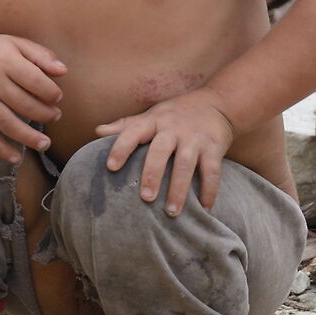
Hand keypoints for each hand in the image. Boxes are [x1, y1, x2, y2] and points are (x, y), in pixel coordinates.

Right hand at [0, 35, 66, 160]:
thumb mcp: (16, 44)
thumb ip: (41, 56)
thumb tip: (64, 71)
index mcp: (4, 60)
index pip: (32, 79)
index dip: (50, 92)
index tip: (58, 97)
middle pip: (22, 103)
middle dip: (44, 114)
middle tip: (56, 116)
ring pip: (5, 123)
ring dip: (27, 137)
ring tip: (45, 143)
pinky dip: (1, 149)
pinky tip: (17, 158)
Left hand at [97, 90, 235, 212]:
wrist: (217, 102)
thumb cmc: (176, 114)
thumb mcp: (151, 115)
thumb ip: (126, 125)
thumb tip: (97, 131)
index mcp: (154, 120)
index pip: (133, 131)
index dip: (121, 148)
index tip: (111, 167)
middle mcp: (173, 128)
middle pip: (160, 151)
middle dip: (153, 174)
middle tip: (146, 198)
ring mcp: (195, 137)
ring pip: (185, 164)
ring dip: (179, 189)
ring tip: (172, 212)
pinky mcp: (214, 147)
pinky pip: (212, 171)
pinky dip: (209, 190)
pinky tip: (204, 208)